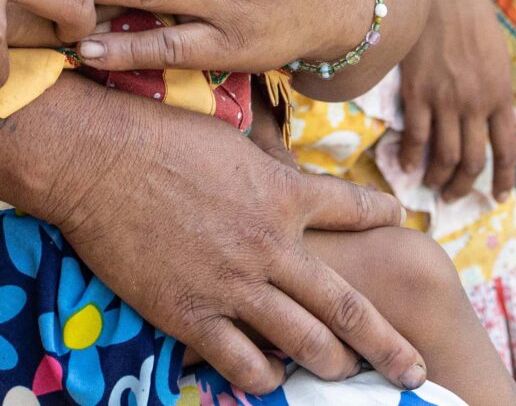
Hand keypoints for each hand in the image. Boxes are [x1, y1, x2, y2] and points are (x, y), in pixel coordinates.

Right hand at [38, 102, 426, 394]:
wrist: (100, 160)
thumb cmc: (158, 135)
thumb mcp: (230, 137)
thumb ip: (264, 163)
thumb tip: (281, 164)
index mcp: (283, 194)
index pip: (354, 210)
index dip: (384, 219)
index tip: (405, 225)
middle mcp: (272, 246)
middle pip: (348, 306)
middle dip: (389, 344)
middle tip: (416, 370)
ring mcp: (235, 285)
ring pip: (306, 343)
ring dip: (335, 366)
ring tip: (351, 379)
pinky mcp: (193, 314)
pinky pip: (243, 362)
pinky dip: (265, 376)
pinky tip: (272, 378)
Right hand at [397, 0, 515, 202]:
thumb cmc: (468, 10)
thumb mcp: (494, 52)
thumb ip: (492, 88)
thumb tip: (488, 118)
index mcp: (501, 93)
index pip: (507, 149)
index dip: (504, 179)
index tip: (500, 197)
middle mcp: (476, 102)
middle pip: (472, 161)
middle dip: (464, 186)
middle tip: (454, 196)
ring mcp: (446, 98)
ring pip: (444, 156)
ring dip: (438, 179)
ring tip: (431, 187)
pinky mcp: (416, 91)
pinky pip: (416, 137)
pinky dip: (411, 158)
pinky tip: (407, 165)